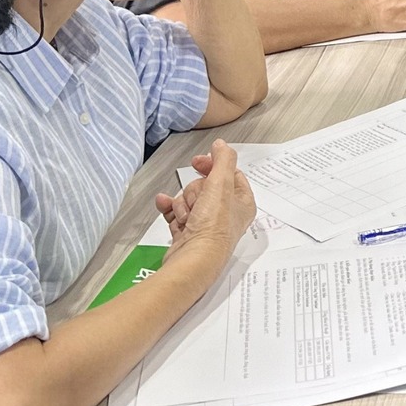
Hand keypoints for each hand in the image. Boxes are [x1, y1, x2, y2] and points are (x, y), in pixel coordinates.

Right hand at [154, 140, 255, 265]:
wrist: (193, 259)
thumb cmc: (213, 227)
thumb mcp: (221, 184)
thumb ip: (223, 160)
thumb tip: (221, 145)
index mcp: (242, 203)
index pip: (230, 174)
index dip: (213, 166)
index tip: (198, 161)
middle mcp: (227, 214)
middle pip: (206, 186)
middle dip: (195, 191)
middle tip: (197, 201)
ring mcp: (207, 224)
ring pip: (189, 199)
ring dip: (183, 203)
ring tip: (187, 216)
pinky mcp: (188, 233)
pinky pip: (176, 213)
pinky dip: (170, 209)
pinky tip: (163, 205)